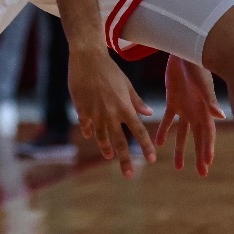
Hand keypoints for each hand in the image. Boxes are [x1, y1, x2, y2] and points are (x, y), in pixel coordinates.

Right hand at [69, 48, 154, 177]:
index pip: (139, 132)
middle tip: (129, 175)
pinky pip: (86, 125)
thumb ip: (137, 101)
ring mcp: (95, 113)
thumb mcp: (127, 85)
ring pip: (101, 137)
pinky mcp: (81, 109)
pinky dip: (89, 131)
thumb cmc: (110, 70)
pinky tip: (90, 136)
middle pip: (120, 141)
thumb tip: (149, 113)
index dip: (146, 147)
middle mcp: (110, 113)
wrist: (87, 58)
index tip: (151, 159)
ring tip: (110, 156)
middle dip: (125, 160)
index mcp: (125, 107)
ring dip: (106, 148)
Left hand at [154, 57, 224, 174]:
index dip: (208, 149)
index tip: (207, 165)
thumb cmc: (196, 64)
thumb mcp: (203, 82)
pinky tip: (158, 143)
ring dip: (181, 148)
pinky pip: (168, 119)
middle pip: (199, 138)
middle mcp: (197, 111)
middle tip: (201, 173)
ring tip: (178, 166)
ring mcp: (185, 106)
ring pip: (183, 133)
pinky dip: (164, 131)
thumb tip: (220, 116)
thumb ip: (210, 99)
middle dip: (199, 155)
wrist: (183, 49)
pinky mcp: (172, 100)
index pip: (208, 133)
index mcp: (205, 108)